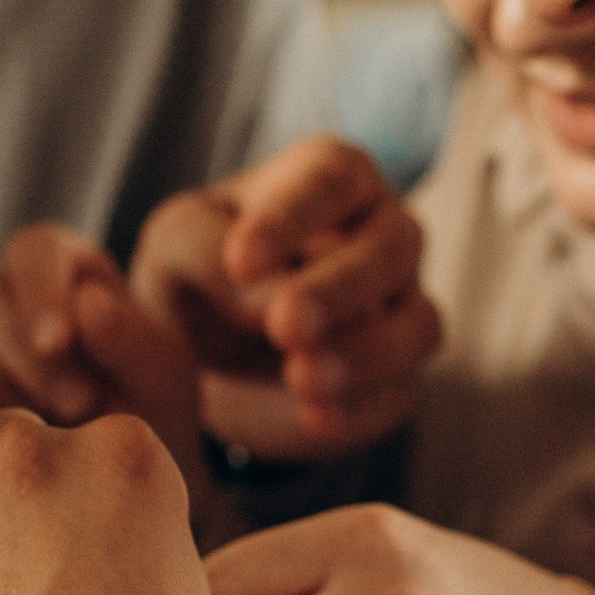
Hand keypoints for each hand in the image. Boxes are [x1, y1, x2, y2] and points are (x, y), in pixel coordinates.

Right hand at [0, 227, 203, 484]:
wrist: (121, 485)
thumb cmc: (150, 414)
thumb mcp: (162, 379)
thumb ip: (131, 339)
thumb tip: (85, 303)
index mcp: (62, 269)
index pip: (33, 249)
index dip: (38, 289)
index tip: (58, 342)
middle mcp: (1, 296)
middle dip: (20, 349)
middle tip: (78, 405)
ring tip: (41, 424)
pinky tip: (12, 455)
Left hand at [134, 135, 441, 460]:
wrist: (206, 353)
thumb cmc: (196, 269)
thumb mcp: (175, 243)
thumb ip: (205, 251)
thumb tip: (265, 302)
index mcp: (330, 176)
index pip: (332, 179)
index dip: (293, 219)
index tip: (240, 262)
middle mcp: (382, 232)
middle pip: (392, 247)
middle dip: (340, 288)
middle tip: (284, 325)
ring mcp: (403, 307)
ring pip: (418, 323)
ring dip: (366, 354)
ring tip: (301, 381)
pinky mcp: (399, 378)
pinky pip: (400, 391)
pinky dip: (362, 408)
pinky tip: (314, 418)